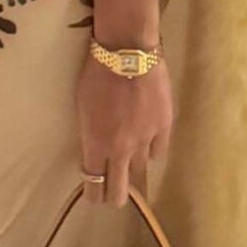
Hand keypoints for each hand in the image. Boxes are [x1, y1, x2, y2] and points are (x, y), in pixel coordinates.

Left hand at [76, 44, 173, 206]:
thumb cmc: (96, 74)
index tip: (94, 195)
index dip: (93, 194)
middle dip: (114, 196)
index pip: (93, 185)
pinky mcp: (164, 126)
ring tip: (131, 165)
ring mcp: (145, 139)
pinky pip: (159, 152)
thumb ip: (90, 134)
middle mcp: (120, 149)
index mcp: (95, 144)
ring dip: (133, 169)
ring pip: (140, 171)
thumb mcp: (82, 107)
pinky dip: (152, 152)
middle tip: (113, 195)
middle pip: (118, 190)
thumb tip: (95, 151)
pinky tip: (147, 147)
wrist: (128, 51)